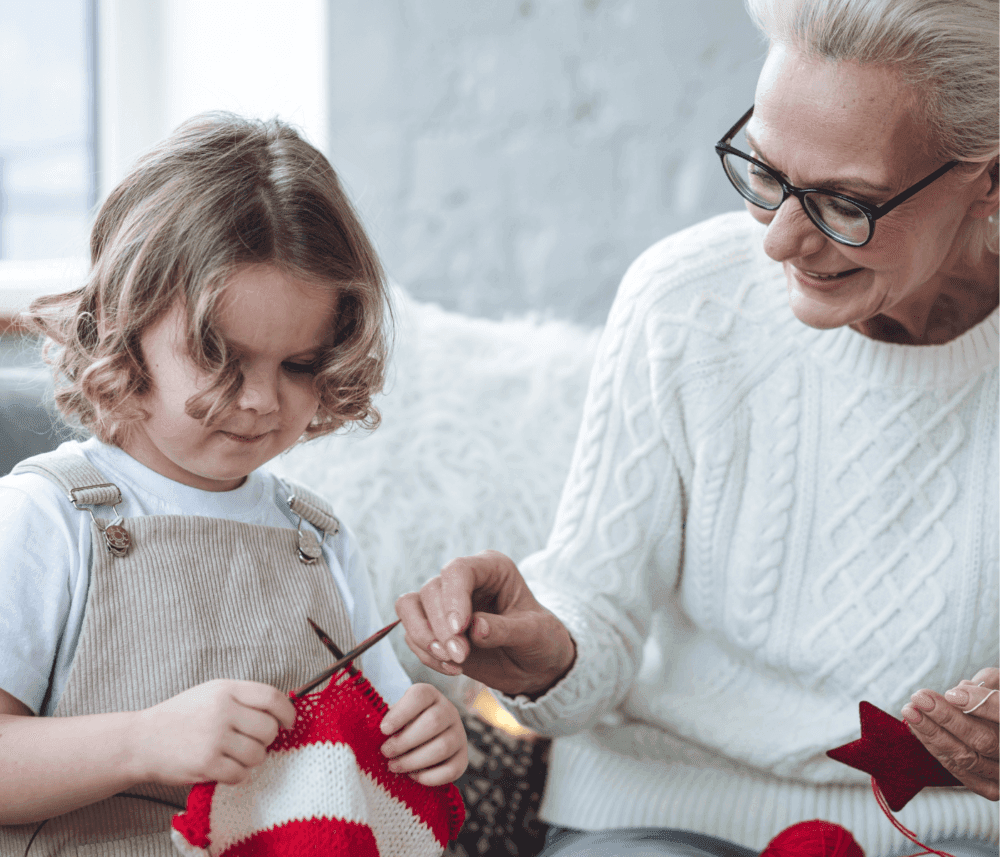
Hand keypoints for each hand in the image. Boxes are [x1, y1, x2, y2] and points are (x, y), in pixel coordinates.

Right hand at [131, 679, 295, 786]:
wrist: (141, 740)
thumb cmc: (181, 716)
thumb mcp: (211, 693)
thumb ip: (243, 698)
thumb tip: (280, 710)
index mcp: (226, 689)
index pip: (271, 697)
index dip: (287, 712)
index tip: (288, 723)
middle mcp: (222, 711)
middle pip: (268, 729)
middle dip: (266, 739)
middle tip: (252, 742)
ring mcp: (214, 738)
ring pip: (257, 754)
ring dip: (252, 759)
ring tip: (236, 756)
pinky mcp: (206, 764)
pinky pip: (240, 774)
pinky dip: (237, 775)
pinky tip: (225, 768)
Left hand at [379, 683, 467, 785]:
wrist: (420, 740)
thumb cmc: (400, 727)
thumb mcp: (394, 716)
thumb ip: (386, 721)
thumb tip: (371, 732)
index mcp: (430, 695)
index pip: (420, 696)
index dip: (401, 713)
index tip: (383, 729)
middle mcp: (448, 711)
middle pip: (433, 722)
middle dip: (405, 741)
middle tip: (385, 752)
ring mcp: (459, 734)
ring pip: (443, 747)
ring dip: (414, 760)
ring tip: (393, 766)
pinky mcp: (462, 758)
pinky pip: (452, 770)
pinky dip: (430, 777)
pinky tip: (412, 776)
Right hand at [395, 550, 575, 697]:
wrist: (536, 666)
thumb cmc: (541, 640)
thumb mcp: (535, 633)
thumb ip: (505, 629)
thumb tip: (475, 629)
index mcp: (492, 568)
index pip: (458, 570)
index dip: (453, 598)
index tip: (459, 630)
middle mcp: (465, 580)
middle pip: (431, 590)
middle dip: (440, 627)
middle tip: (460, 656)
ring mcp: (446, 603)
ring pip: (410, 606)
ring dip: (424, 637)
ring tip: (452, 661)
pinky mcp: (434, 628)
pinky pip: (412, 634)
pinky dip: (425, 654)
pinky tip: (452, 669)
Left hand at [901, 667, 998, 800]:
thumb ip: (988, 683)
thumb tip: (959, 690)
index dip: (981, 704)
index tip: (951, 693)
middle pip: (984, 741)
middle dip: (947, 718)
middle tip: (919, 698)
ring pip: (967, 758)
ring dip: (933, 734)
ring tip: (911, 711)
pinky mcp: (991, 788)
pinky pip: (959, 771)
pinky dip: (935, 749)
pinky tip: (917, 728)